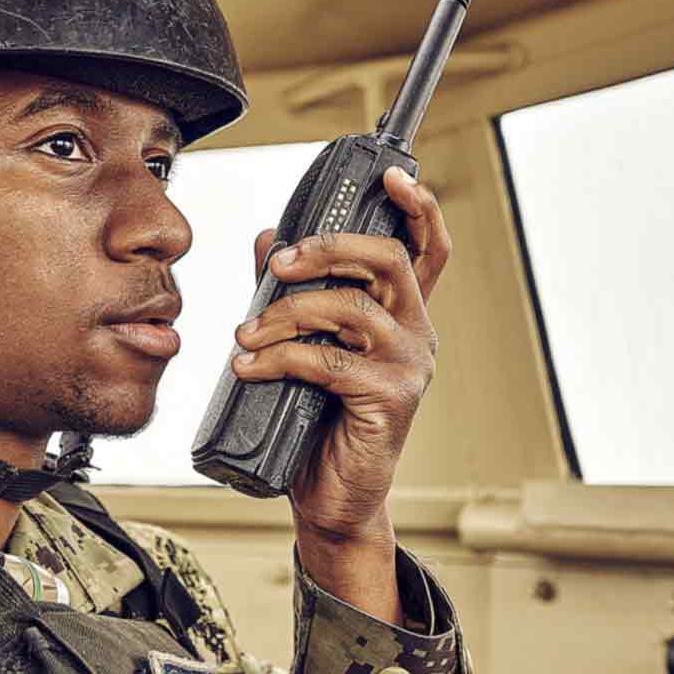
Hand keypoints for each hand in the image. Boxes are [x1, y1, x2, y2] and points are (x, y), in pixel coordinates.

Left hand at [231, 166, 450, 619]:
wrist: (330, 497)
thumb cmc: (316, 420)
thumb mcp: (300, 345)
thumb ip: (289, 292)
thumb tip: (267, 239)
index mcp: (401, 314)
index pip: (426, 249)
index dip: (417, 208)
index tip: (391, 176)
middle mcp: (416, 334)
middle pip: (387, 260)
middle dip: (327, 248)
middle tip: (277, 264)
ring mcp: (408, 366)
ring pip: (351, 308)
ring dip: (287, 312)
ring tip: (247, 332)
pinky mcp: (388, 399)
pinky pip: (328, 360)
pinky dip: (279, 357)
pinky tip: (249, 366)